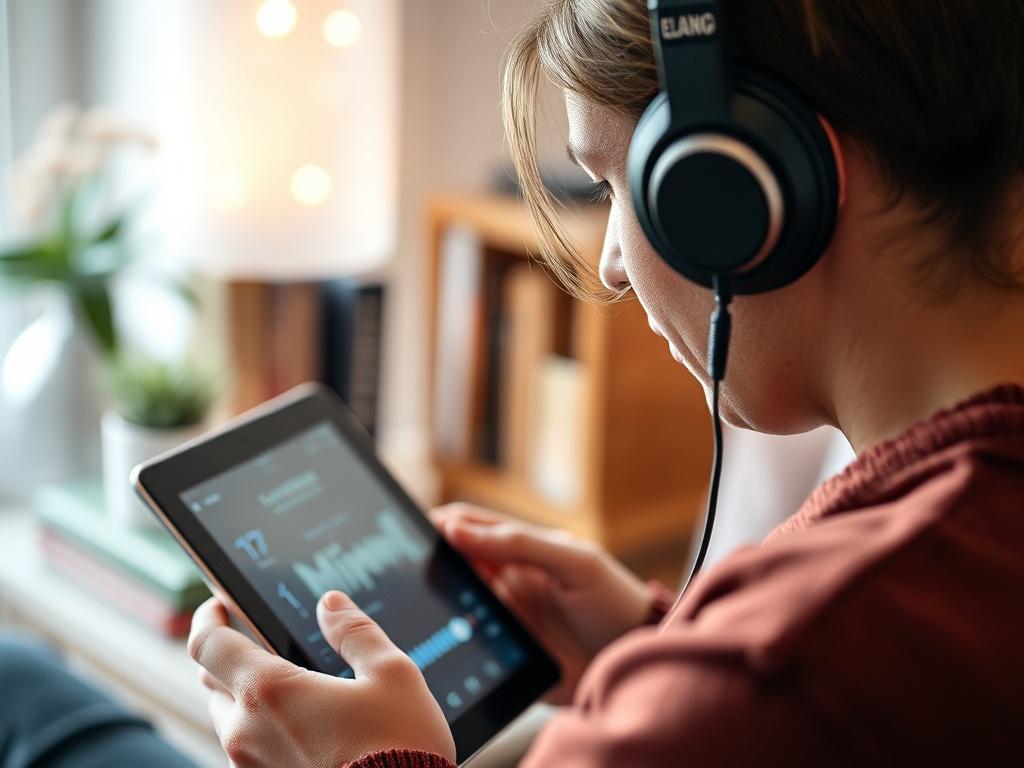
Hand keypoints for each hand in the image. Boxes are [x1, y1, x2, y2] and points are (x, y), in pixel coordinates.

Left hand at [188, 591, 454, 766]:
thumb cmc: (400, 746)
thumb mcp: (391, 674)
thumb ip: (355, 632)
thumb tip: (331, 604)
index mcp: (270, 691)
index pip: (209, 644)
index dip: (208, 619)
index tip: (218, 607)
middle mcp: (247, 733)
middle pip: (214, 684)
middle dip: (233, 660)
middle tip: (262, 648)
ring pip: (231, 725)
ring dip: (250, 703)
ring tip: (294, 696)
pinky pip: (251, 757)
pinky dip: (267, 737)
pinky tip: (307, 734)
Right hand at [430, 503, 653, 704]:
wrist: (636, 663)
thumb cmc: (614, 603)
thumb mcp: (574, 562)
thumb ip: (520, 543)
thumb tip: (456, 529)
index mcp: (520, 549)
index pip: (467, 526)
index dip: (439, 524)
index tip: (413, 530)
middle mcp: (504, 581)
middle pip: (451, 565)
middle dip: (428, 564)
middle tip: (407, 569)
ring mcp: (499, 618)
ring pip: (450, 604)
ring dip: (434, 602)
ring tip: (421, 602)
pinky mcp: (499, 656)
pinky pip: (461, 645)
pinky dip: (445, 640)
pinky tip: (435, 639)